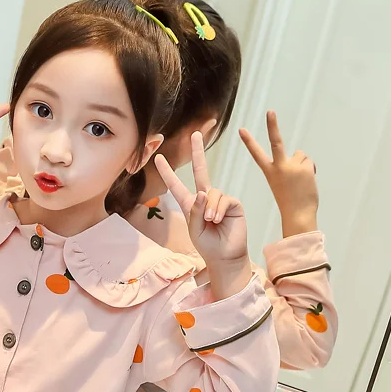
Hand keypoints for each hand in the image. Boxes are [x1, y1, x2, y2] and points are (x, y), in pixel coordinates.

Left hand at [155, 132, 250, 298]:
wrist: (224, 257)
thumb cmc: (208, 245)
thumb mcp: (194, 229)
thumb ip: (195, 210)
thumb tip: (202, 191)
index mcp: (191, 205)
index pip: (177, 186)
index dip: (168, 173)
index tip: (158, 159)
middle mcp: (205, 199)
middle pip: (200, 171)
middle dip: (198, 152)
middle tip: (194, 134)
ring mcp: (219, 199)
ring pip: (211, 192)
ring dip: (208, 208)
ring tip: (210, 222)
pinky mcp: (233, 203)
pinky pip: (223, 198)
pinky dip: (218, 209)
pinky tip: (218, 220)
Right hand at [239, 111, 318, 237]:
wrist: (297, 214)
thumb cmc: (290, 201)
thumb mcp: (285, 183)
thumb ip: (290, 166)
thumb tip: (301, 155)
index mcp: (269, 172)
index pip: (256, 154)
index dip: (249, 141)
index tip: (241, 129)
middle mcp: (279, 166)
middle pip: (275, 141)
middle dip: (272, 125)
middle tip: (270, 111)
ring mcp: (291, 165)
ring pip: (300, 156)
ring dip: (302, 166)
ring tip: (300, 182)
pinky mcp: (304, 166)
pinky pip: (308, 162)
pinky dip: (309, 171)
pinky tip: (306, 182)